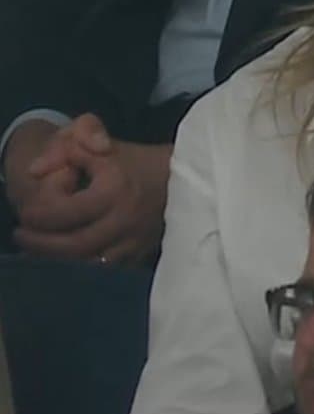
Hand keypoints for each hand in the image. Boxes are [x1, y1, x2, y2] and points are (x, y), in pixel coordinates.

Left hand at [13, 114, 170, 264]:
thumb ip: (65, 149)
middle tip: (22, 236)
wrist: (190, 176)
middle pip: (75, 246)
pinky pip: (110, 270)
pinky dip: (87, 268)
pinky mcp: (145, 253)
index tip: (24, 215)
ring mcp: (137, 240)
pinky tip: (73, 259)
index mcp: (114, 190)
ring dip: (62, 260)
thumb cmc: (138, 159)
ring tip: (42, 251)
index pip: (65, 212)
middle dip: (42, 245)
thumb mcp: (102, 143)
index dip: (38, 216)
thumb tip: (36, 170)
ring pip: (91, 264)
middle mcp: (126, 220)